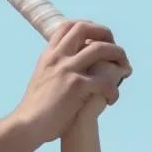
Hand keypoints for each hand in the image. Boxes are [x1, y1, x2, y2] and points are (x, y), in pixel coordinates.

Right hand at [13, 20, 130, 143]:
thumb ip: (55, 70)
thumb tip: (69, 70)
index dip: (88, 26)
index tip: (100, 38)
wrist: (26, 126)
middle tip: (117, 51)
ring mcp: (66, 69)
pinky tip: (111, 100)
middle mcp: (57, 57)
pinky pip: (105, 81)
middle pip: (84, 28)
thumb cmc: (35, 110)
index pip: (67, 25)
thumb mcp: (42, 80)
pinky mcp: (75, 86)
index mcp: (49, 55)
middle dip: (106, 34)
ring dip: (118, 56)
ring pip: (100, 48)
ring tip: (125, 70)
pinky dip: (113, 90)